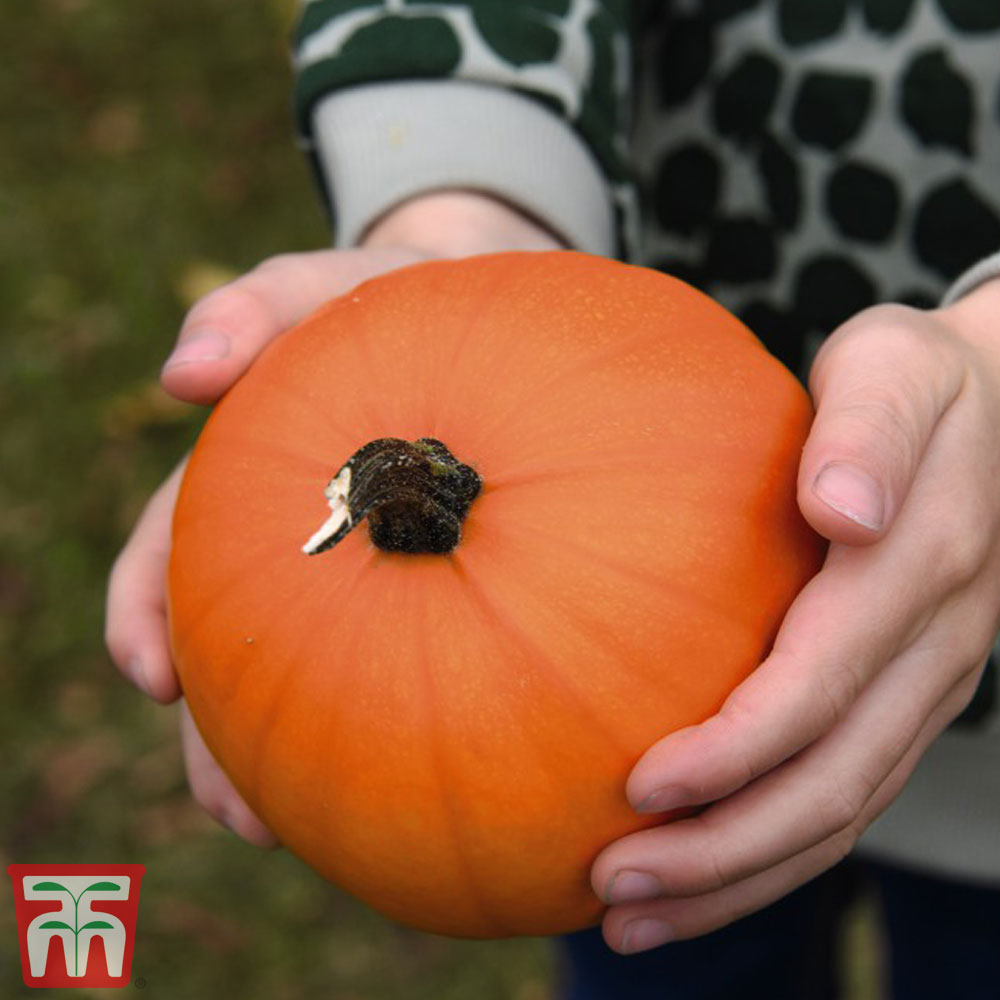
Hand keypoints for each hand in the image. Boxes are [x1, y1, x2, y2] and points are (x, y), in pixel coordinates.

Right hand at [104, 193, 560, 843]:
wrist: (489, 307)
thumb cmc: (398, 296)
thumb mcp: (329, 285)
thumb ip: (257, 308)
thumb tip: (180, 373)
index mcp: (250, 476)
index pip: (174, 551)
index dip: (148, 614)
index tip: (152, 678)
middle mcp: (291, 532)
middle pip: (233, 647)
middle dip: (221, 737)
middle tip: (239, 813)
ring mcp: (360, 561)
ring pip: (307, 675)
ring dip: (290, 759)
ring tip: (300, 830)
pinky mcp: (428, 576)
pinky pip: (407, 655)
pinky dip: (391, 718)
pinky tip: (425, 776)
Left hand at [591, 279, 999, 953]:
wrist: (990, 406)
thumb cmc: (909, 381)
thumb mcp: (888, 373)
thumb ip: (869, 435)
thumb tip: (844, 509)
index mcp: (918, 574)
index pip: (819, 690)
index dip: (736, 752)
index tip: (637, 787)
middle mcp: (932, 651)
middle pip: (830, 785)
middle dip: (723, 851)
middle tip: (614, 889)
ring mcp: (924, 685)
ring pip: (838, 814)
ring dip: (738, 878)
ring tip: (633, 918)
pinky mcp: (902, 697)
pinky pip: (841, 793)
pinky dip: (768, 849)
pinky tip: (695, 872)